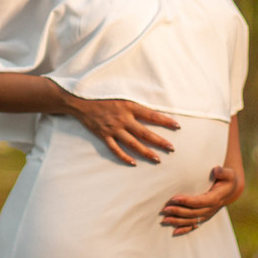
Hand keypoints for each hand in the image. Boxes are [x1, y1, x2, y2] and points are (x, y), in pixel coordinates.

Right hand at [51, 83, 179, 165]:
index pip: (151, 115)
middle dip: (159, 141)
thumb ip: (134, 104)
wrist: (80, 101)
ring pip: (133, 143)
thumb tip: (151, 109)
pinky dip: (124, 156)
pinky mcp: (104, 135)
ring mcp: (113, 128)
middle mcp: (123, 118)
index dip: (165, 121)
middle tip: (171, 148)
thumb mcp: (120, 95)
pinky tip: (133, 162)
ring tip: (157, 159)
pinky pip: (115, 149)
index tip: (177, 126)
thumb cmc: (102, 96)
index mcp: (128, 106)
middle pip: (145, 132)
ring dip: (146, 152)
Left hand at [160, 163, 242, 234]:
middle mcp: (211, 209)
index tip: (175, 198)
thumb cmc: (227, 180)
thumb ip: (222, 172)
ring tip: (165, 220)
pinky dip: (184, 229)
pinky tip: (174, 232)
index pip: (200, 201)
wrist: (230, 190)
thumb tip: (216, 170)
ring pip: (192, 221)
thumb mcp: (228, 174)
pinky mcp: (204, 217)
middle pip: (193, 213)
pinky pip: (194, 226)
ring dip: (178, 221)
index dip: (187, 201)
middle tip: (165, 209)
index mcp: (215, 198)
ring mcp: (207, 215)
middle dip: (178, 212)